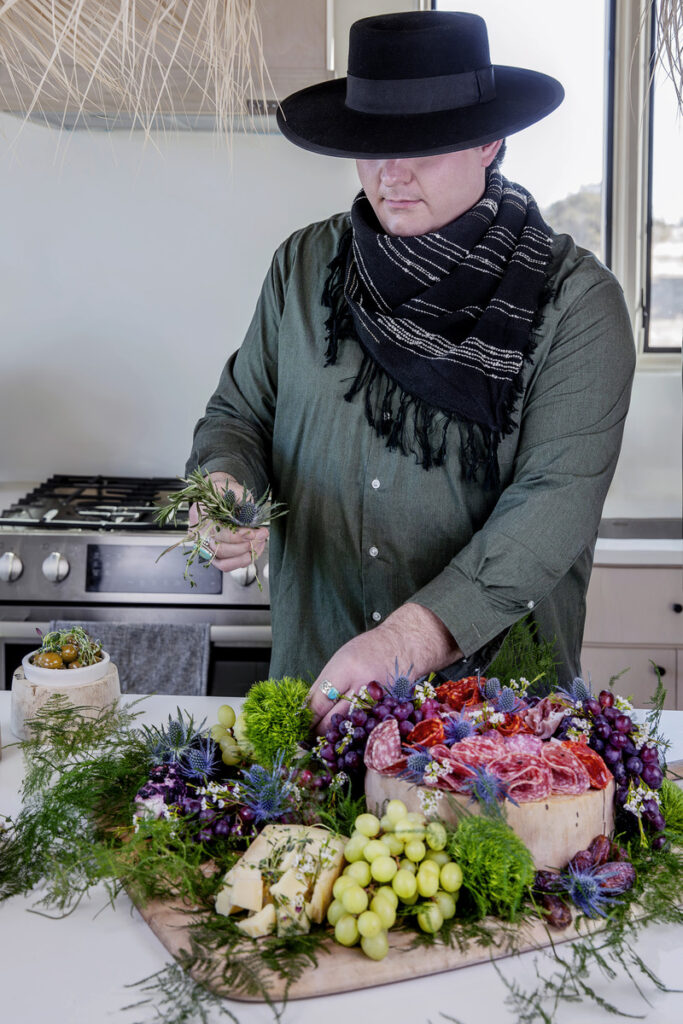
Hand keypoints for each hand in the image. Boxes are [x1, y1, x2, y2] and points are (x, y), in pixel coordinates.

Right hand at [188, 471, 268, 572]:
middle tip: (262, 535)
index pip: (217, 532)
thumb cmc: (228, 493)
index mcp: (200, 514)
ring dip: (245, 556)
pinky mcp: (214, 555)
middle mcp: (200, 533)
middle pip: (219, 550)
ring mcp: (205, 546)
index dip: (237, 536)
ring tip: (259, 543)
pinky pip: (227, 565)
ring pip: (222, 562)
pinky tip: (255, 551)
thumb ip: (240, 499)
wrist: (224, 496)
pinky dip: (243, 561)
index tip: (254, 533)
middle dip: (245, 545)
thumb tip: (249, 513)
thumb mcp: (234, 489)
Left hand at [309, 603, 461, 734]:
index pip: (318, 702)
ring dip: (334, 736)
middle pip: (332, 720)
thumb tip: (306, 710)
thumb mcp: (342, 659)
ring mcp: (378, 701)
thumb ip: (325, 684)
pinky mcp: (389, 710)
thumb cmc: (369, 650)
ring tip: (325, 737)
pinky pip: (366, 728)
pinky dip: (355, 733)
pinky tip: (348, 734)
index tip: (298, 724)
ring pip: (349, 729)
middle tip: (308, 735)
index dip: (305, 718)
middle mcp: (362, 685)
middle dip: (316, 731)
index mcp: (346, 668)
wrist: (405, 645)